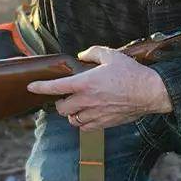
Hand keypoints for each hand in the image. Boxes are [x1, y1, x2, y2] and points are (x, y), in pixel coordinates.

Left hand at [25, 46, 173, 130]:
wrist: (150, 92)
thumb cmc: (131, 73)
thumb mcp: (111, 55)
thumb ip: (93, 53)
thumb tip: (82, 55)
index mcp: (85, 83)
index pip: (56, 87)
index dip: (41, 87)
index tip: (31, 87)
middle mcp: (87, 101)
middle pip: (62, 108)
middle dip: (59, 103)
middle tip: (65, 96)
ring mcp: (95, 114)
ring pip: (72, 120)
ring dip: (71, 114)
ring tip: (76, 106)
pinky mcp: (105, 123)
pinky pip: (85, 128)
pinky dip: (82, 123)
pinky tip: (87, 115)